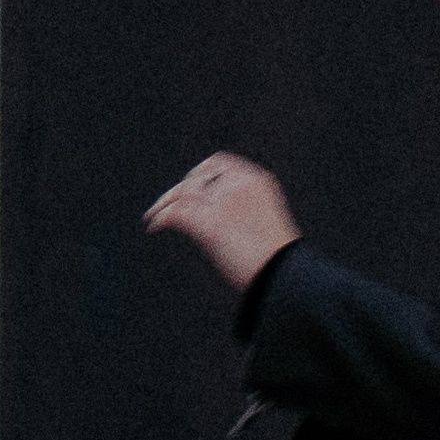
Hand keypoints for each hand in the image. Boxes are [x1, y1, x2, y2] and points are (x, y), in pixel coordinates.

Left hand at [143, 151, 300, 290]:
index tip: (190, 186)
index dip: (199, 173)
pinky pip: (176, 213)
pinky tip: (154, 226)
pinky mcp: (211, 225)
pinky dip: (161, 217)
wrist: (287, 277)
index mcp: (258, 181)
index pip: (219, 162)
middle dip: (178, 190)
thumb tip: (228, 224)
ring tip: (153, 215)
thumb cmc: (281, 261)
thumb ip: (246, 213)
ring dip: (164, 202)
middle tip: (166, 204)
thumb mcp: (267, 224)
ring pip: (181, 192)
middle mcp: (239, 185)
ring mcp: (224, 204)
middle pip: (196, 177)